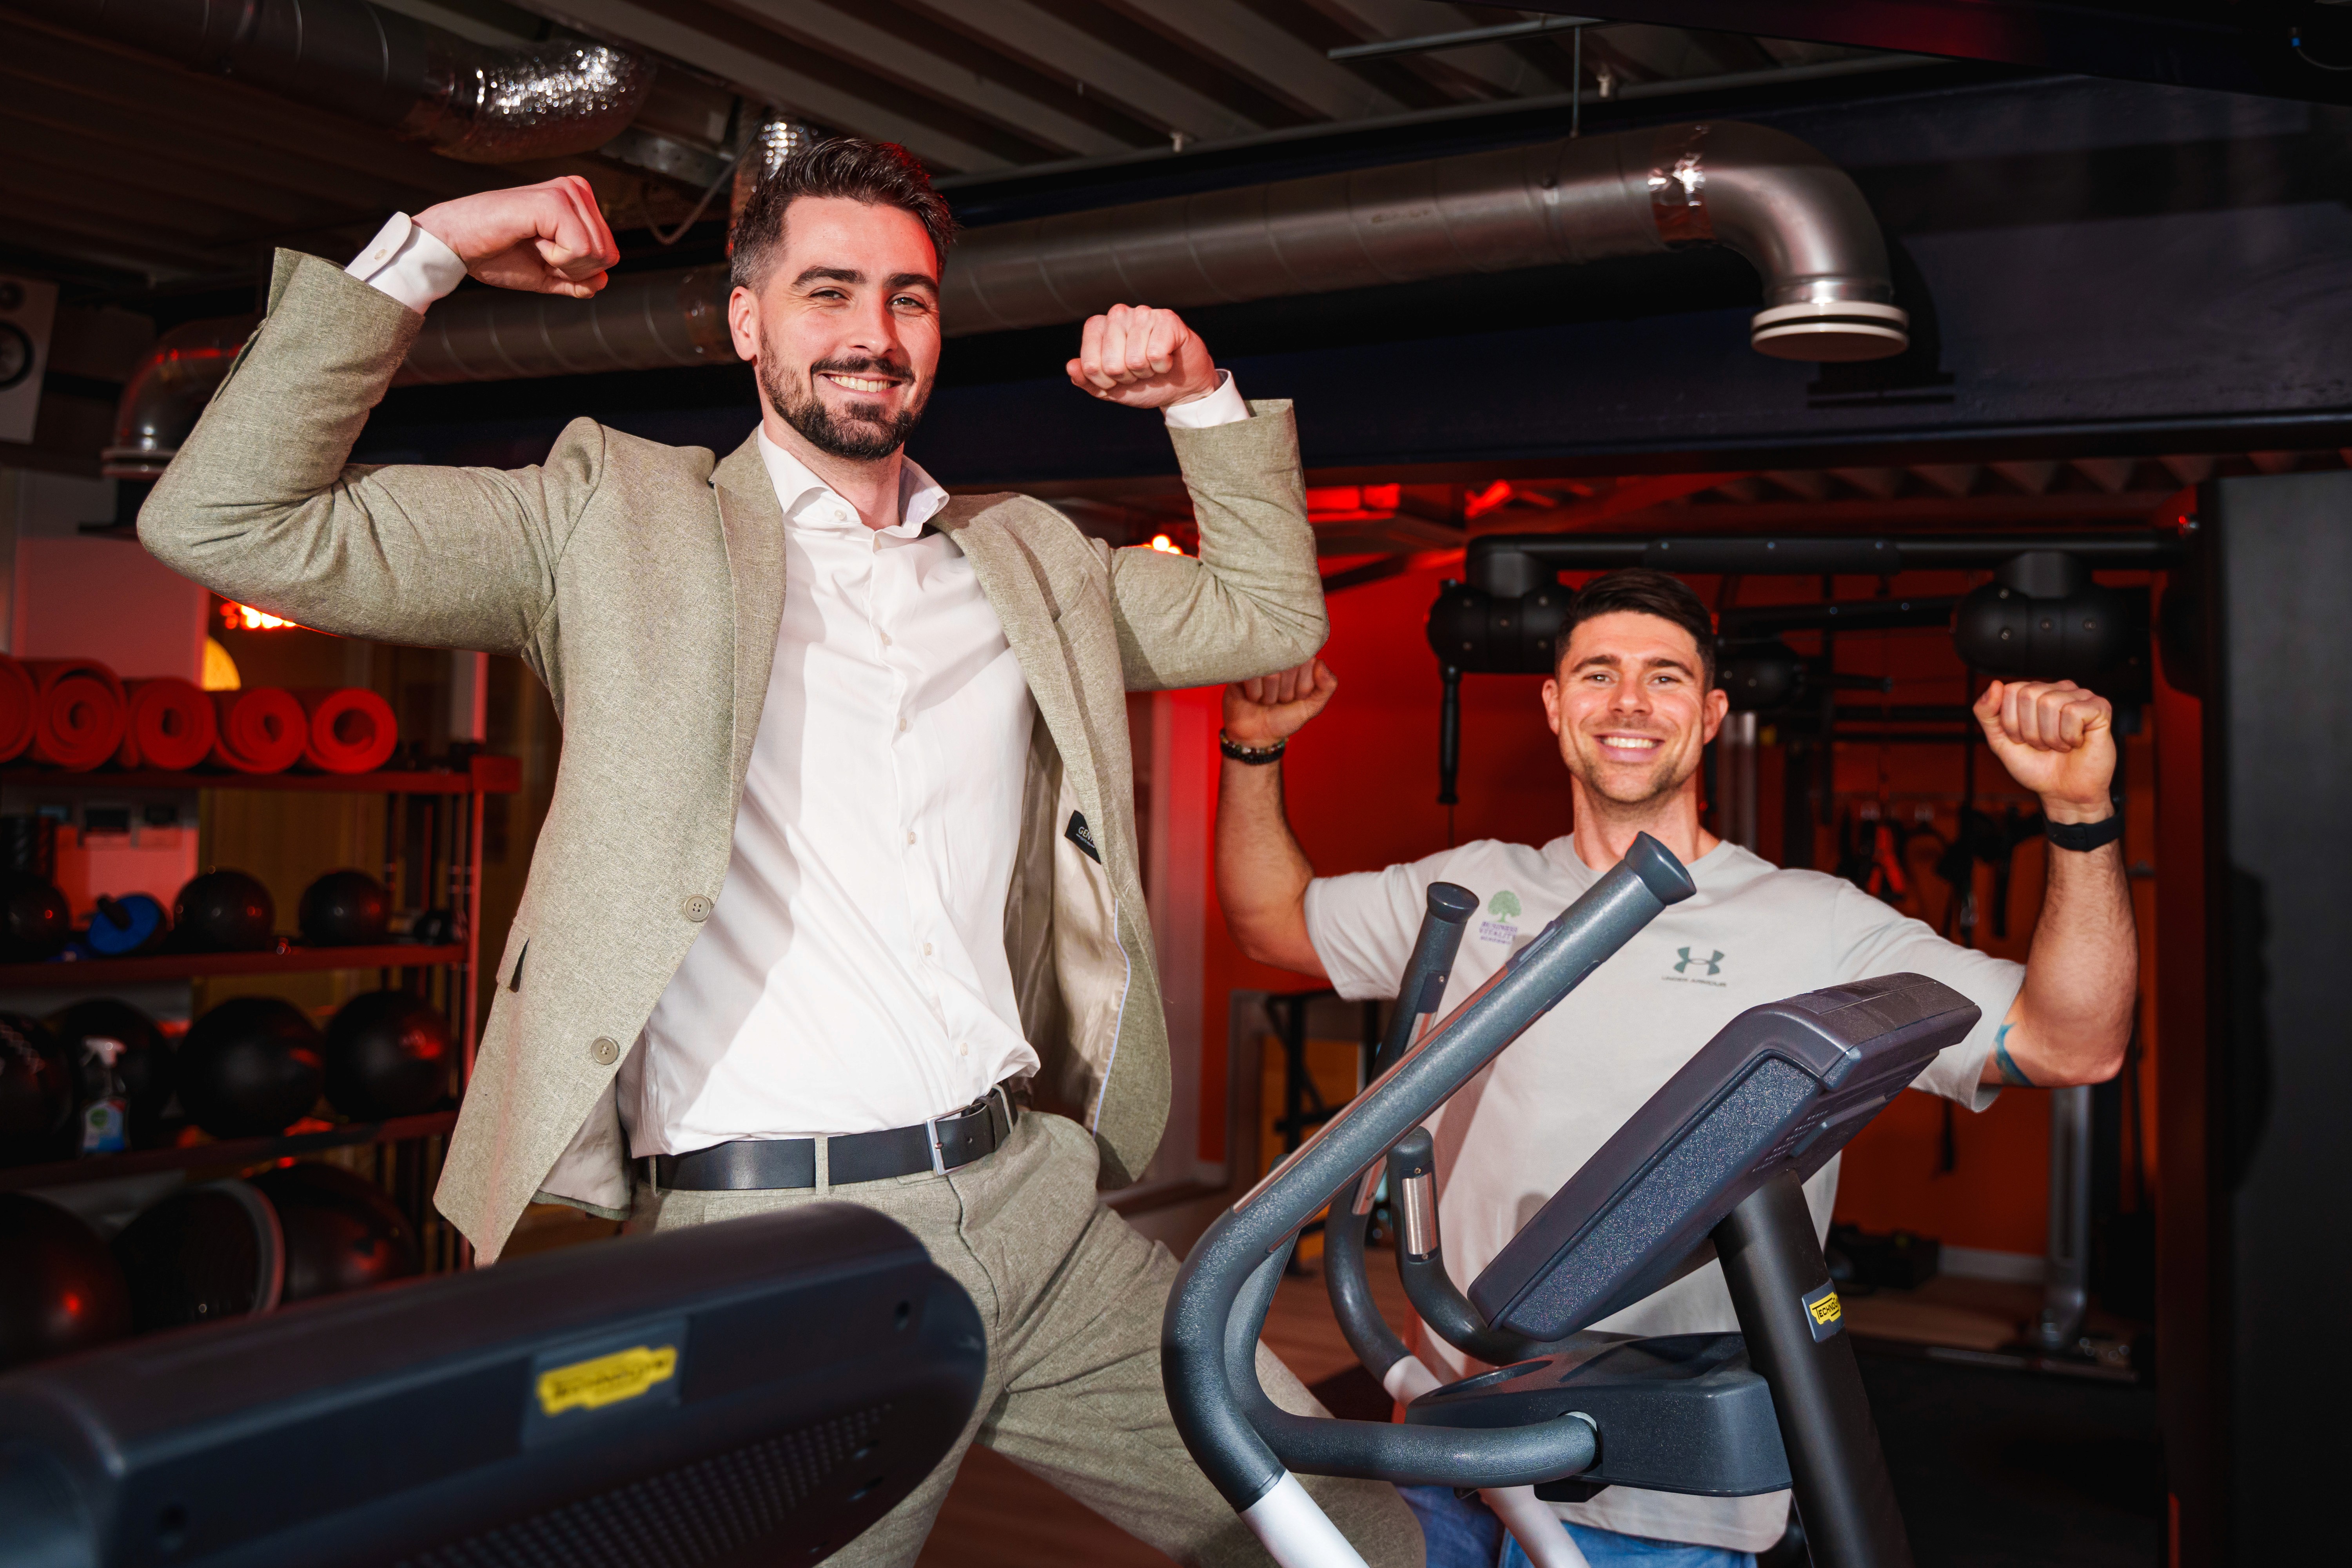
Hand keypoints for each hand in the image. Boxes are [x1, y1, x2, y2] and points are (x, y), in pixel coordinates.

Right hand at [414, 176, 618, 298]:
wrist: (457, 245)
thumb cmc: (494, 253)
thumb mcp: (545, 273)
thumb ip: (577, 279)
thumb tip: (603, 281)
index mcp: (579, 201)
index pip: (609, 255)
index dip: (577, 271)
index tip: (542, 254)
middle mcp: (577, 189)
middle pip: (608, 256)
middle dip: (573, 269)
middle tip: (535, 250)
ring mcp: (566, 191)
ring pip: (597, 254)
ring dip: (562, 264)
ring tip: (531, 242)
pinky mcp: (554, 200)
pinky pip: (580, 249)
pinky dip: (555, 259)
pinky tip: (530, 239)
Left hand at [1066, 305, 1219, 409]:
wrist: (1180, 388)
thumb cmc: (1143, 383)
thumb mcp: (1109, 389)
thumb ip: (1086, 381)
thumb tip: (1071, 366)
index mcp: (1098, 327)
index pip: (1089, 364)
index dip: (1104, 382)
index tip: (1116, 379)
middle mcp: (1118, 314)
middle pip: (1111, 364)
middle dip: (1126, 378)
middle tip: (1137, 372)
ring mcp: (1142, 313)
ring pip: (1135, 360)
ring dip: (1146, 372)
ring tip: (1152, 365)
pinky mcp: (1167, 319)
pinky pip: (1155, 354)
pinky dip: (1162, 366)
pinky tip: (1166, 359)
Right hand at [1224, 660, 1336, 746]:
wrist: (1256, 734)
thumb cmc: (1284, 718)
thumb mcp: (1312, 706)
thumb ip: (1327, 686)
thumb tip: (1320, 662)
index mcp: (1299, 661)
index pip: (1308, 663)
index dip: (1303, 686)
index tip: (1296, 697)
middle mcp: (1279, 656)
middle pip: (1289, 668)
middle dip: (1286, 693)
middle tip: (1279, 700)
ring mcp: (1259, 660)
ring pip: (1271, 674)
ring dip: (1269, 696)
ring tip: (1265, 699)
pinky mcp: (1241, 667)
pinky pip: (1252, 677)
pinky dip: (1254, 694)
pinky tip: (1252, 697)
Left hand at [1975, 678, 2115, 821]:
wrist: (2063, 792)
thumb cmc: (2035, 765)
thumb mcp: (1999, 740)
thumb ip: (1987, 713)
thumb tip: (1995, 684)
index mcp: (2034, 693)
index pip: (2010, 691)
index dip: (2011, 723)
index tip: (2022, 739)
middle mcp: (2058, 689)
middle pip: (2029, 695)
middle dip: (2030, 730)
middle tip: (2043, 745)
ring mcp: (2080, 696)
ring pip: (2050, 703)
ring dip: (2050, 736)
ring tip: (2059, 746)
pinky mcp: (2100, 708)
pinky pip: (2074, 712)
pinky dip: (2070, 736)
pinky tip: (2077, 743)